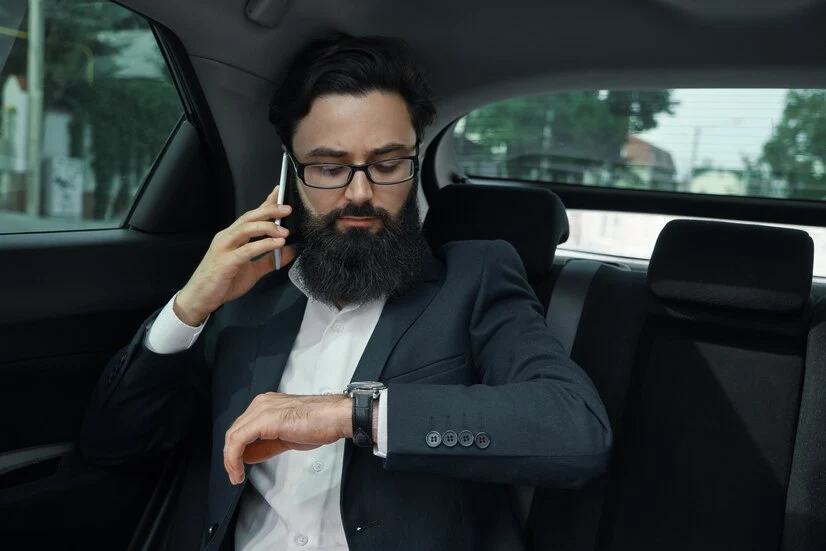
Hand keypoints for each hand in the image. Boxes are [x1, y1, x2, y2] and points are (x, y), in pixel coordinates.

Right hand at [174, 186, 295, 325]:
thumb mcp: (252, 271)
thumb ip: (269, 260)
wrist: (199, 299)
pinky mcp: (225, 262)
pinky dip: (263, 245)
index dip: (265, 203)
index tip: (279, 193)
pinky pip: (246, 250)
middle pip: (249, 218)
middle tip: (287, 208)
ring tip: (285, 230)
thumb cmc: (222, 283)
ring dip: (267, 227)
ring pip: (246, 229)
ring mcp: (224, 248)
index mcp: (232, 237)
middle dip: (268, 210)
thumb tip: (289, 250)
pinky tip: (276, 243)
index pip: (250, 216)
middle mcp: (227, 238)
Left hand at [223, 392, 351, 484]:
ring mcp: (262, 410)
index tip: (238, 468)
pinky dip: (233, 457)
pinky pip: (238, 440)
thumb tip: (250, 455)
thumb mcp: (287, 437)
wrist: (336, 417)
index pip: (241, 428)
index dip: (235, 450)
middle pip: (234, 431)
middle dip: (230, 457)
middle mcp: (261, 404)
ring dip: (230, 459)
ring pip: (233, 436)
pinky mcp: (265, 420)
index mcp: (267, 405)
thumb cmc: (320, 423)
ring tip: (236, 475)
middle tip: (235, 474)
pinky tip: (238, 469)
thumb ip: (266, 445)